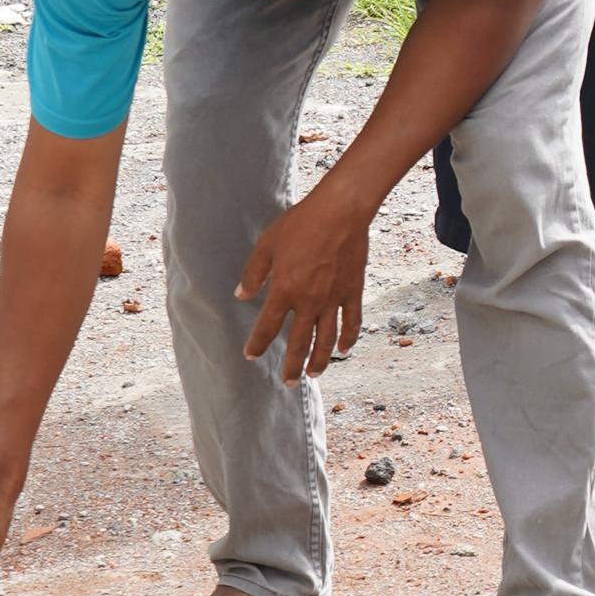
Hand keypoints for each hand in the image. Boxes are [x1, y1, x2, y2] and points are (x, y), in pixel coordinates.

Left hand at [236, 175, 374, 384]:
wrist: (340, 212)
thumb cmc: (301, 223)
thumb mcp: (267, 244)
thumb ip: (253, 273)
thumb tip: (242, 295)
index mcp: (284, 290)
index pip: (268, 327)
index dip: (258, 344)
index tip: (251, 356)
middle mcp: (309, 302)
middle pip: (298, 343)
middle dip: (291, 366)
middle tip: (287, 383)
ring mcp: (333, 299)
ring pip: (326, 339)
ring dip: (319, 360)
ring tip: (314, 374)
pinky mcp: (352, 292)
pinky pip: (351, 322)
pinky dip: (348, 338)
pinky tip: (344, 350)